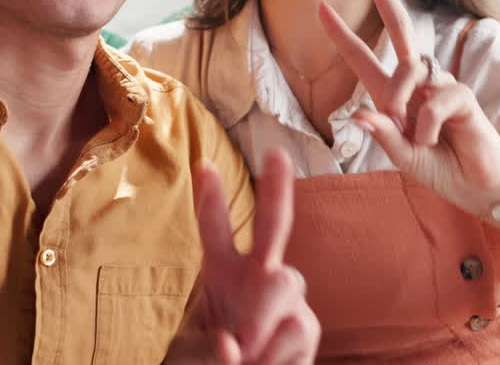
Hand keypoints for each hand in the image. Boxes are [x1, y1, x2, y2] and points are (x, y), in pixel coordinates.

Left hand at [170, 149, 318, 363]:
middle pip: (273, 225)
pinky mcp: (305, 329)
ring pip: (283, 284)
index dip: (211, 199)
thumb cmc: (211, 363)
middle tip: (278, 155)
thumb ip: (209, 348)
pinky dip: (271, 356)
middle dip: (277, 189)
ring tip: (245, 354)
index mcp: (221, 273)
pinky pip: (293, 331)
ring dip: (258, 321)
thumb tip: (232, 346)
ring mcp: (287, 301)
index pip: (215, 230)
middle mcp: (258, 277)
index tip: (204, 164)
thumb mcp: (194, 352)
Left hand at [317, 0, 499, 218]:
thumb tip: (359, 115)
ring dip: (401, 102)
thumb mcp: (402, 157)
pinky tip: (434, 140)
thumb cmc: (440, 168)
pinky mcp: (463, 96)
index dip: (342, 35)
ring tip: (414, 137)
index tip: (322, 8)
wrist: (476, 186)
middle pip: (399, 27)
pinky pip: (437, 99)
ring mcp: (440, 85)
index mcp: (392, 95)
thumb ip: (383, 137)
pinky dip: (428, 124)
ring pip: (411, 70)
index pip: (363, 57)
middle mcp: (416, 83)